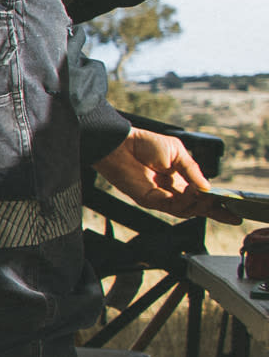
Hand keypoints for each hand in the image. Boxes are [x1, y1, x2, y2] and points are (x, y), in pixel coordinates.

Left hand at [93, 128, 238, 221]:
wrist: (121, 143)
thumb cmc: (145, 144)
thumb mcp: (178, 153)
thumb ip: (192, 171)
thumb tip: (208, 188)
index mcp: (179, 179)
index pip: (200, 196)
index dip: (217, 205)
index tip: (235, 213)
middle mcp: (170, 191)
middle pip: (194, 208)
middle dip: (212, 210)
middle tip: (224, 207)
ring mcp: (159, 197)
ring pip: (184, 210)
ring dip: (198, 204)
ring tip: (205, 195)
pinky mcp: (147, 199)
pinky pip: (169, 206)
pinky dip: (183, 200)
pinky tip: (190, 190)